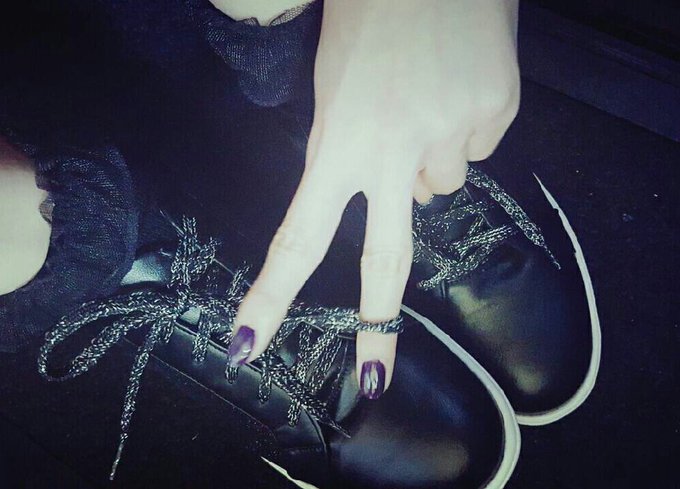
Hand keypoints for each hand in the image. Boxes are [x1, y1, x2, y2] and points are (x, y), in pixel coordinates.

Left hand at [230, 0, 519, 396]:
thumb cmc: (370, 12)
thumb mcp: (334, 85)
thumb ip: (350, 150)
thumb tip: (405, 200)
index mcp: (339, 139)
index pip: (298, 235)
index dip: (271, 294)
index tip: (247, 342)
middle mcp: (395, 149)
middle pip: (386, 260)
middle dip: (378, 327)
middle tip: (375, 380)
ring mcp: (451, 133)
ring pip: (441, 186)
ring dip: (429, 163)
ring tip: (423, 101)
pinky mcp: (496, 112)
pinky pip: (478, 147)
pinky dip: (465, 129)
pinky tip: (456, 85)